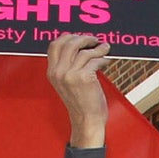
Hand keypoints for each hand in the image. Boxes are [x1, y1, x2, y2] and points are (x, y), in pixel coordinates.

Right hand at [47, 34, 111, 148]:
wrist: (87, 121)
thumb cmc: (81, 103)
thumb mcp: (67, 83)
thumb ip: (68, 67)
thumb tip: (79, 47)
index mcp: (52, 72)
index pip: (55, 45)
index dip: (68, 37)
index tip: (79, 37)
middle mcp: (58, 72)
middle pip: (69, 44)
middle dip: (84, 38)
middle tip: (94, 40)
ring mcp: (70, 75)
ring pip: (85, 52)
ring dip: (98, 48)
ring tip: (104, 48)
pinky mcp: (84, 78)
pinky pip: (95, 61)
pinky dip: (103, 59)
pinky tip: (106, 61)